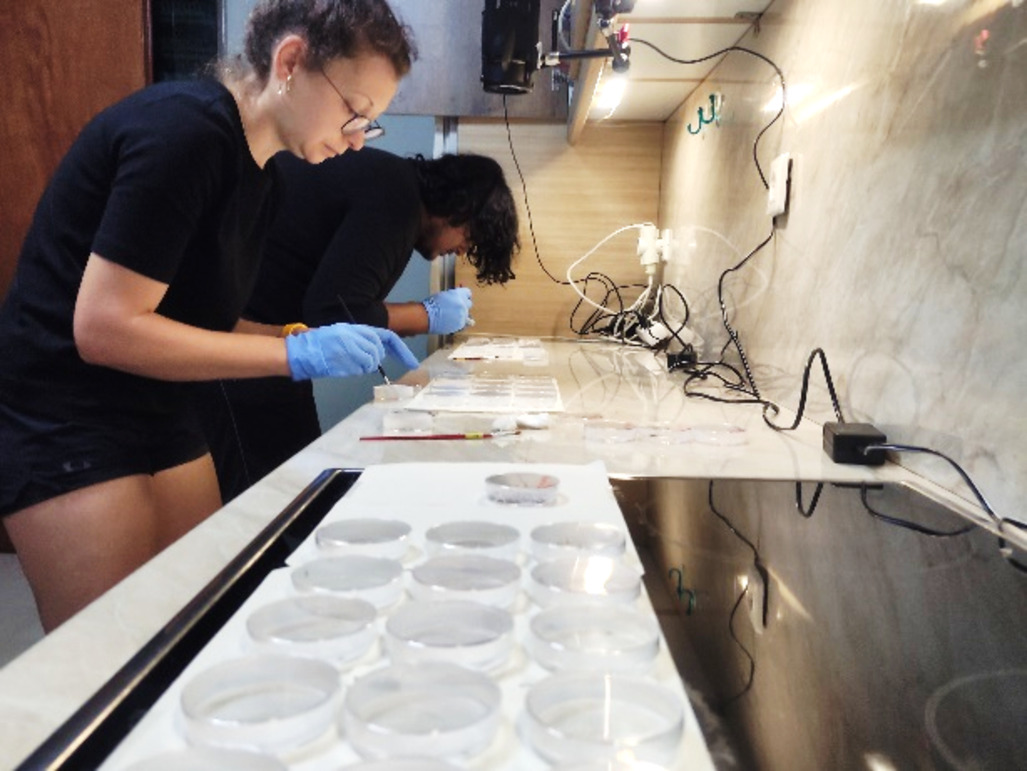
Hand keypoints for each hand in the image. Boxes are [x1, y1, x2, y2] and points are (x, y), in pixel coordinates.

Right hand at [286, 323, 418, 380]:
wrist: (304, 350)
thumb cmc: (322, 342)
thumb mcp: (345, 333)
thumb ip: (362, 339)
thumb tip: (377, 351)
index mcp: (359, 328)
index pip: (389, 338)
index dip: (402, 351)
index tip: (413, 363)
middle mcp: (358, 338)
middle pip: (378, 353)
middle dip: (373, 359)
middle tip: (358, 358)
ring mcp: (353, 350)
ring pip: (371, 363)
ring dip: (363, 365)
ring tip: (346, 360)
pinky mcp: (347, 362)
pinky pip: (360, 370)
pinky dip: (355, 369)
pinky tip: (343, 364)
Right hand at [422, 288, 471, 333]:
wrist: (427, 317)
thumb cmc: (431, 305)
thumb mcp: (444, 295)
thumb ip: (453, 296)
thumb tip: (456, 297)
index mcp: (459, 294)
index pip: (468, 293)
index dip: (464, 295)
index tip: (461, 296)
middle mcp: (463, 304)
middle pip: (469, 303)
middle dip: (463, 304)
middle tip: (456, 307)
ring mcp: (463, 315)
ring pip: (467, 314)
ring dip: (462, 314)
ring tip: (453, 316)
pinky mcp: (461, 324)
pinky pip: (465, 324)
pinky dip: (461, 323)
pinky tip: (455, 322)